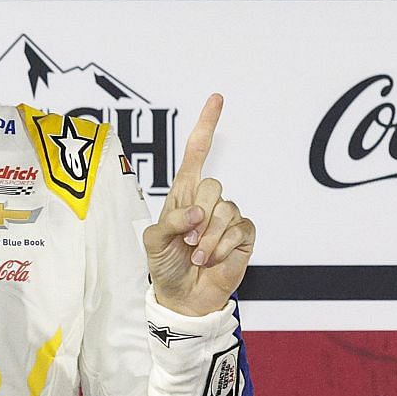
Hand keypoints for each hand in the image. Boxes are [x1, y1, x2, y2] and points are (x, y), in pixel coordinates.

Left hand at [142, 94, 255, 317]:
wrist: (182, 296)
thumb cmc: (165, 264)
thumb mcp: (153, 241)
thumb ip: (171, 221)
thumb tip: (198, 213)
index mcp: (184, 193)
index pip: (197, 152)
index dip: (206, 126)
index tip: (217, 98)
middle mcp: (207, 200)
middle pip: (212, 185)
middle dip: (196, 216)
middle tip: (186, 241)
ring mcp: (228, 217)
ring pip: (225, 210)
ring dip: (206, 239)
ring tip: (196, 255)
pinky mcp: (243, 235)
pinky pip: (238, 229)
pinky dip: (219, 248)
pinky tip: (210, 259)